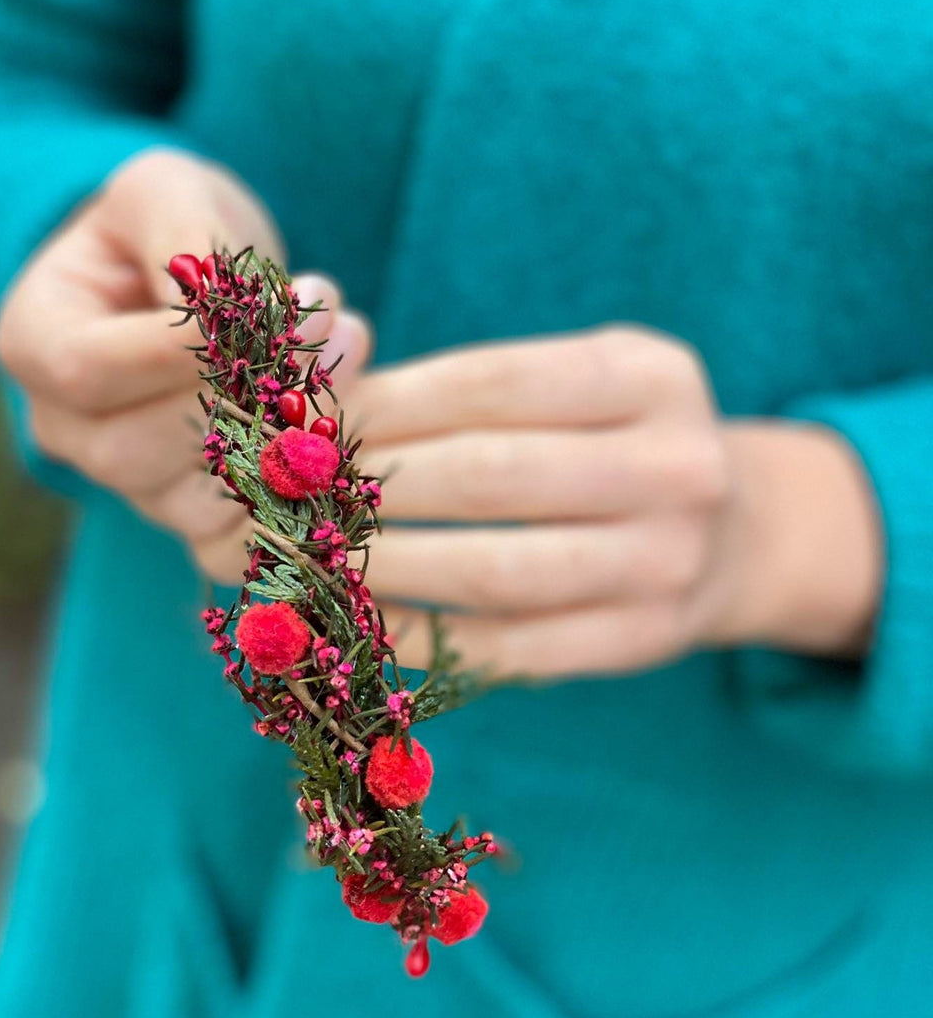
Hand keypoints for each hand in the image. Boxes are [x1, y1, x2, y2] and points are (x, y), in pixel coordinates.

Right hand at [0, 148, 369, 580]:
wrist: (190, 279)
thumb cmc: (167, 224)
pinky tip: (347, 416)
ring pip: (193, 499)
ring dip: (285, 437)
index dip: (185, 351)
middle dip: (244, 396)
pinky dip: (300, 481)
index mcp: (32, 342)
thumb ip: (186, 238)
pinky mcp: (188, 513)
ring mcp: (125, 482)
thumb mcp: (168, 193)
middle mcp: (65, 427)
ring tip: (353, 352)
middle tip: (341, 326)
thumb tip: (228, 305)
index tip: (286, 306)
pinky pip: (238, 530)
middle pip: (135, 449)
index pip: (91, 371)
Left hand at [346, 325, 882, 676]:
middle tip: (290, 494)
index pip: (493, 382)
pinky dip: (421, 635)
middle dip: (373, 484)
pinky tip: (361, 618)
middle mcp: (678, 466)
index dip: (389, 401)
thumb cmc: (608, 442)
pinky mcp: (643, 640)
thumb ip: (470, 382)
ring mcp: (668, 562)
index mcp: (653, 376)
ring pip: (494, 570)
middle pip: (489, 475)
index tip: (309, 418)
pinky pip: (508, 647)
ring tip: (311, 557)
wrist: (728, 535)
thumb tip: (327, 370)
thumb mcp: (574, 383)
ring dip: (384, 565)